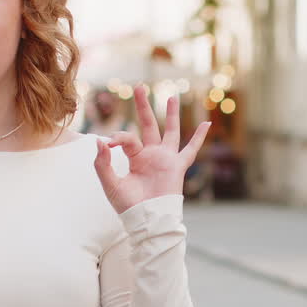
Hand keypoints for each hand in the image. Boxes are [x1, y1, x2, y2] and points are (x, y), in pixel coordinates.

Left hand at [92, 85, 210, 213]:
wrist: (147, 221)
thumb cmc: (128, 206)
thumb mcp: (110, 184)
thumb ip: (102, 164)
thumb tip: (100, 140)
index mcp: (135, 158)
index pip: (128, 138)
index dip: (118, 137)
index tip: (108, 143)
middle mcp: (151, 155)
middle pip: (148, 125)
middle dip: (143, 106)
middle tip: (138, 86)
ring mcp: (166, 159)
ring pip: (170, 131)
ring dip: (171, 114)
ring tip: (171, 96)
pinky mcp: (177, 166)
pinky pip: (191, 149)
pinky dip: (199, 137)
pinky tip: (206, 123)